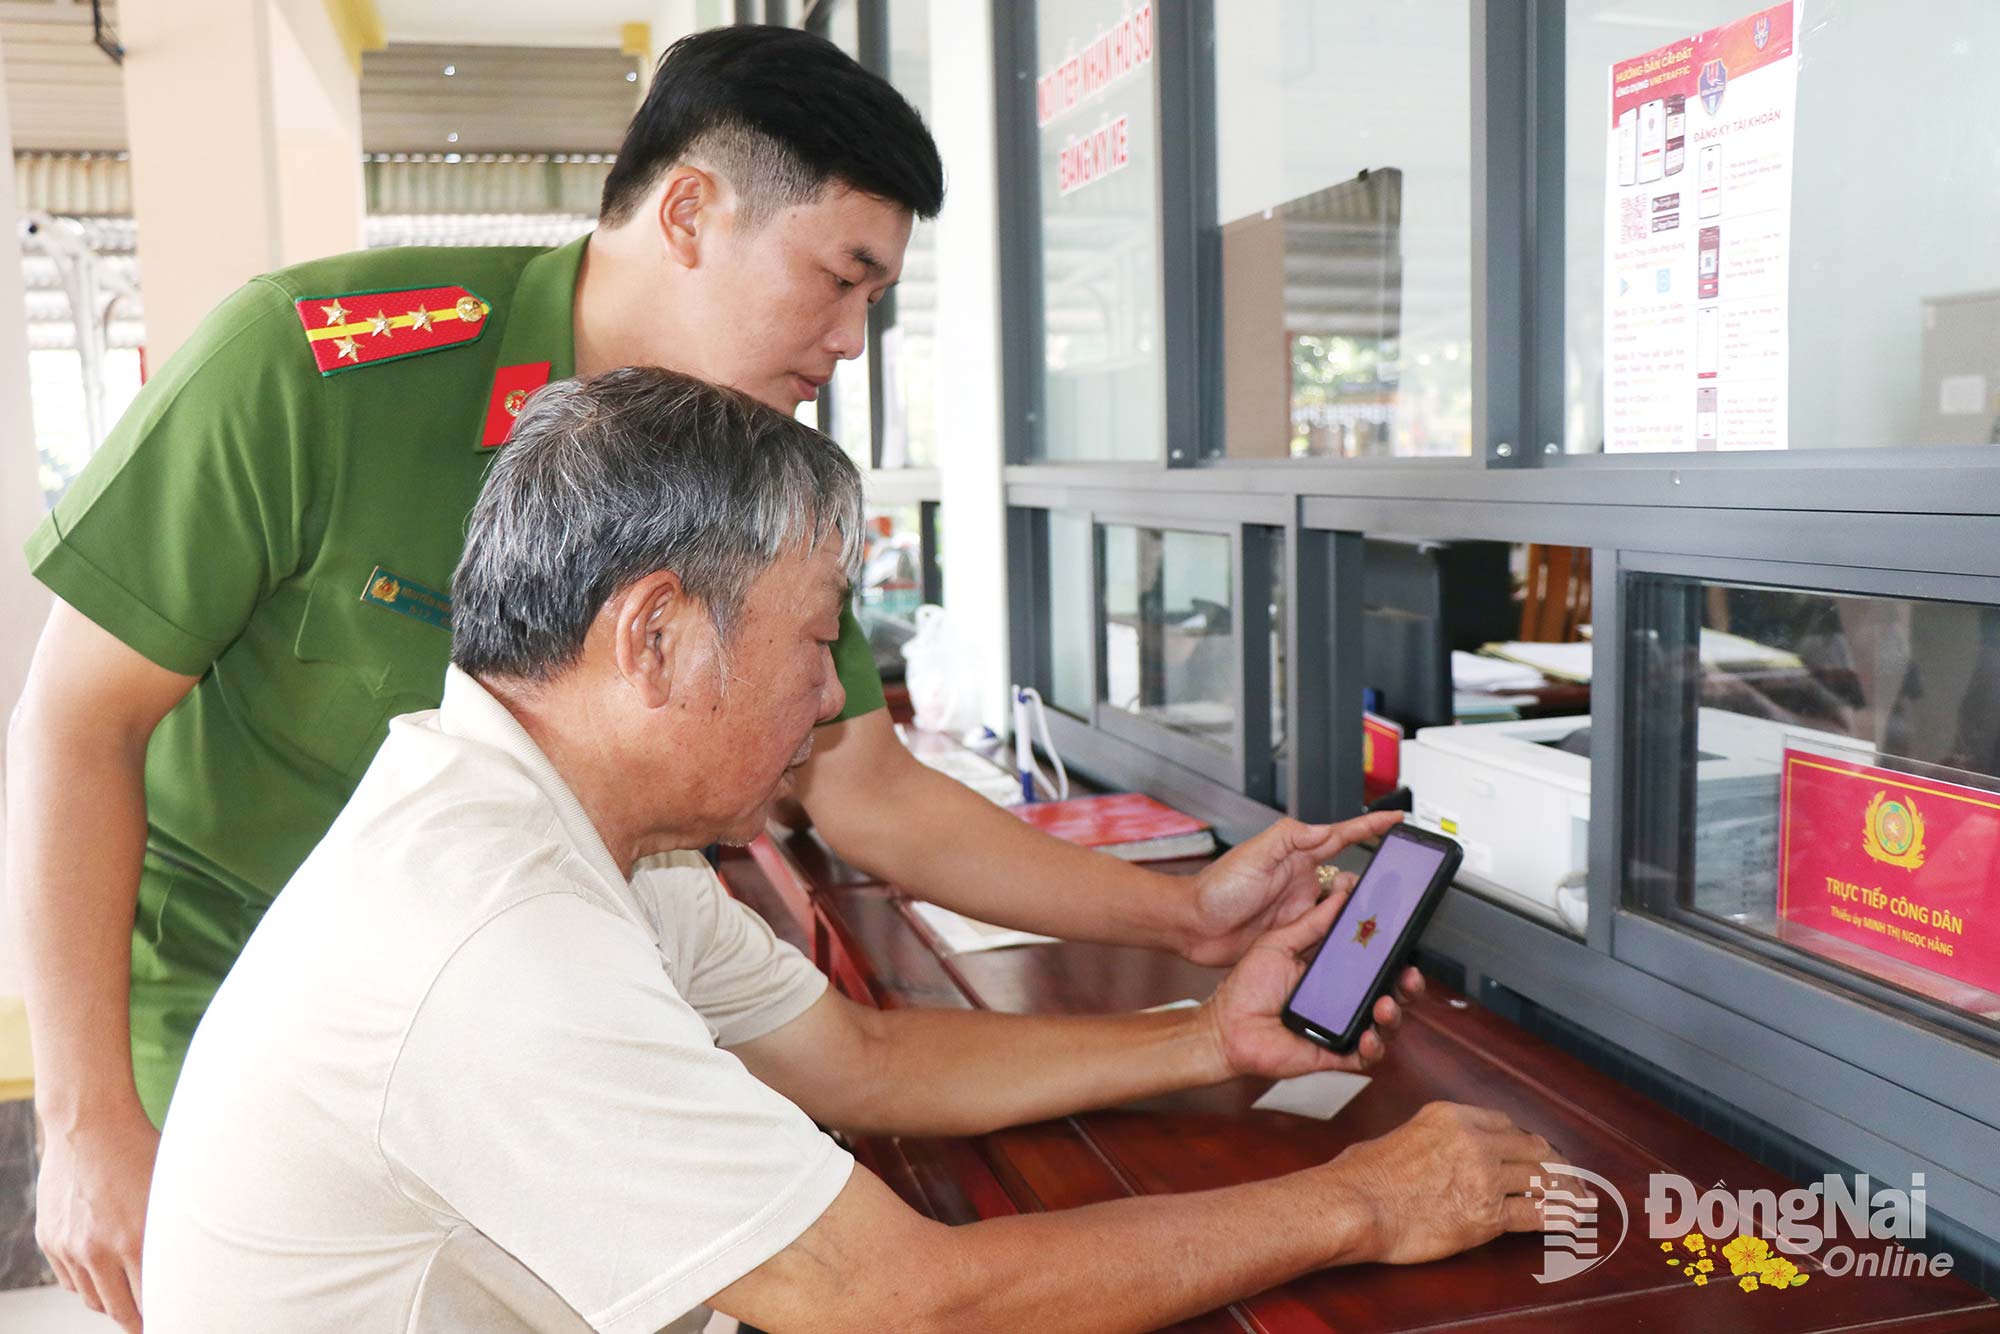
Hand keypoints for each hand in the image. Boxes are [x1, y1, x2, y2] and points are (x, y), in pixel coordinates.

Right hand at [35, 1103, 158, 1331]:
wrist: (89, 1123)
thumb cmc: (142, 1150)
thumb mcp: (171, 1190)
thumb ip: (176, 1232)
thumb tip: (192, 1265)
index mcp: (136, 1240)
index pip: (151, 1301)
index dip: (164, 1313)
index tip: (177, 1315)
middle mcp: (99, 1250)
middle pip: (120, 1311)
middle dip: (140, 1319)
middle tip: (155, 1321)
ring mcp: (70, 1247)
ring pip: (93, 1300)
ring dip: (113, 1304)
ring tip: (132, 1299)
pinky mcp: (50, 1240)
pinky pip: (70, 1281)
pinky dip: (88, 1285)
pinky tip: (106, 1276)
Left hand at [1180, 811, 1404, 965]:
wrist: (1193, 927)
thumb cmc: (1216, 888)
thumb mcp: (1253, 854)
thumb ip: (1289, 838)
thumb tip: (1325, 828)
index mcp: (1296, 857)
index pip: (1341, 836)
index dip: (1370, 827)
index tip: (1398, 820)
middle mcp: (1303, 882)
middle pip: (1351, 878)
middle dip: (1374, 882)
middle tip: (1392, 891)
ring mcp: (1301, 910)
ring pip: (1344, 910)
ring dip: (1359, 914)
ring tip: (1376, 922)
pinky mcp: (1296, 937)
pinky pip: (1329, 936)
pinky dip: (1343, 939)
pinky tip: (1353, 946)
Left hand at [1198, 877, 1422, 1081]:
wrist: (1224, 1026)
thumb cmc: (1247, 987)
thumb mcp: (1280, 943)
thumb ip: (1311, 923)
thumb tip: (1339, 897)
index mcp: (1333, 971)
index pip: (1374, 961)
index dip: (1393, 953)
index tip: (1406, 939)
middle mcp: (1343, 999)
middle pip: (1389, 992)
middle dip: (1407, 985)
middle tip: (1410, 974)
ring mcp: (1341, 1027)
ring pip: (1384, 1024)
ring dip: (1393, 1014)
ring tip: (1386, 1005)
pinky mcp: (1334, 1053)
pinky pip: (1364, 1056)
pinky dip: (1373, 1047)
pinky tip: (1369, 1037)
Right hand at [1323, 1101, 1582, 1264]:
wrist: (1355, 1206)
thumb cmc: (1361, 1176)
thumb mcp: (1398, 1138)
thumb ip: (1428, 1141)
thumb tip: (1431, 1156)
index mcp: (1451, 1116)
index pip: (1505, 1124)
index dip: (1525, 1142)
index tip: (1534, 1152)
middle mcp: (1474, 1141)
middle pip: (1531, 1149)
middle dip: (1553, 1164)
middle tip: (1568, 1177)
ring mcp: (1484, 1178)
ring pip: (1541, 1180)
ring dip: (1564, 1191)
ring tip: (1579, 1199)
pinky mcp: (1487, 1216)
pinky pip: (1535, 1215)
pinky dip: (1558, 1217)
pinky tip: (1570, 1220)